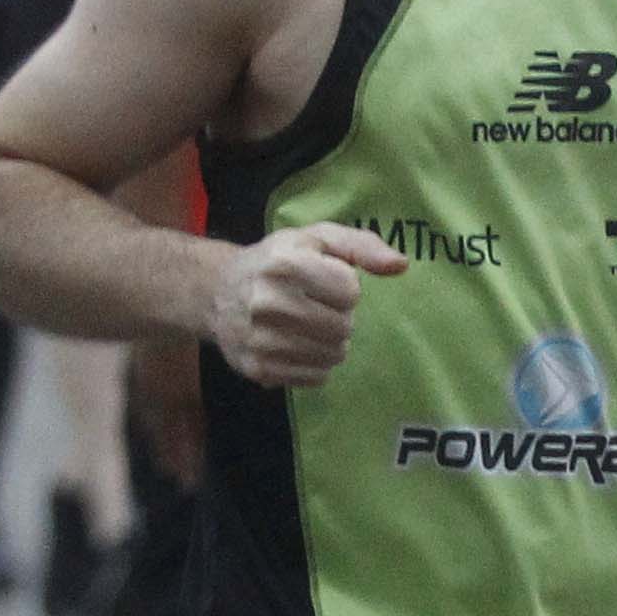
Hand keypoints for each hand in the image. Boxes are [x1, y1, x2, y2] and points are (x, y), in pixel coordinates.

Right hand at [210, 221, 405, 387]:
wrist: (216, 292)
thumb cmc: (277, 261)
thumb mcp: (316, 238)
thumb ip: (361, 246)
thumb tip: (400, 265)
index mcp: (285, 263)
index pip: (350, 291)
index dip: (345, 287)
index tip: (325, 282)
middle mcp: (267, 302)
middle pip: (343, 327)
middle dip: (339, 317)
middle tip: (316, 307)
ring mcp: (260, 339)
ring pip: (333, 355)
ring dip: (330, 342)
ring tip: (307, 326)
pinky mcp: (258, 369)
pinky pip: (315, 377)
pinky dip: (315, 364)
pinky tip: (296, 344)